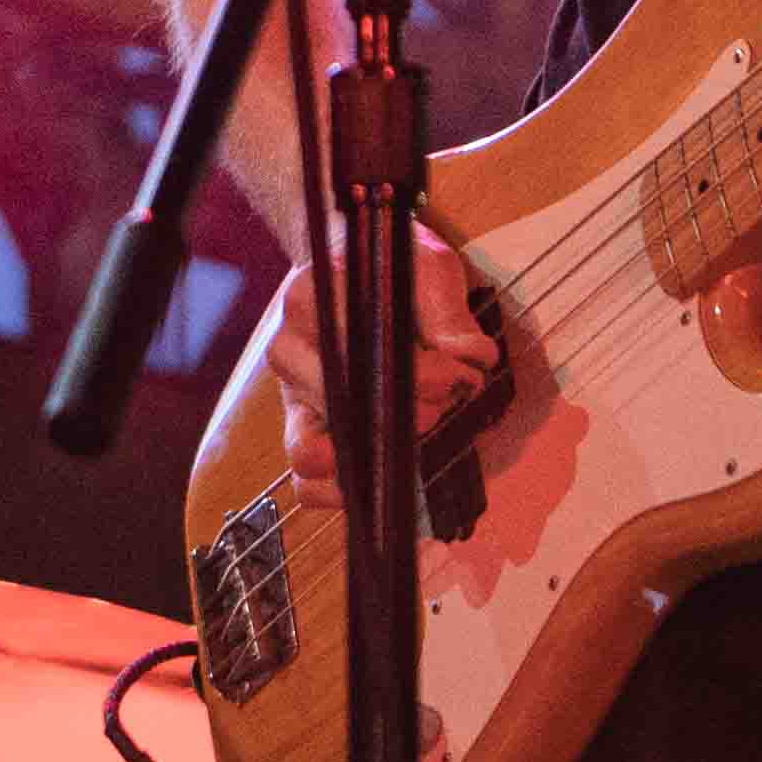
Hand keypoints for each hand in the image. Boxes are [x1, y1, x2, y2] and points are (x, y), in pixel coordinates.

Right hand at [267, 228, 496, 505]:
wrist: (361, 271)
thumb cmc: (393, 271)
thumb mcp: (427, 269)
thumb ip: (449, 313)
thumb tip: (472, 360)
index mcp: (310, 298)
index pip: (355, 348)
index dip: (416, 374)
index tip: (459, 375)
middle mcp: (290, 348)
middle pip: (338, 404)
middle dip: (401, 416)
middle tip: (444, 408)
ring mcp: (293, 396)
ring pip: (308, 451)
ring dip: (367, 462)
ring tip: (412, 449)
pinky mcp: (303, 431)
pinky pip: (304, 481)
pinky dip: (339, 492)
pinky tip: (382, 480)